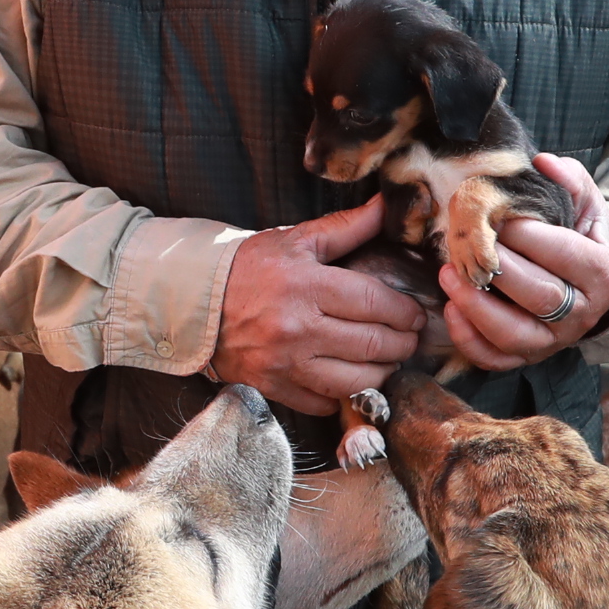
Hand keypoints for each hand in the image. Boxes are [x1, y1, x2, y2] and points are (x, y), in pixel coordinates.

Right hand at [212, 197, 428, 416]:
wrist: (193, 301)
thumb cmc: (248, 267)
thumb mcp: (297, 239)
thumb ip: (347, 226)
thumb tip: (388, 205)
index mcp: (307, 286)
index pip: (375, 303)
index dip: (405, 311)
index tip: (415, 314)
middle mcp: (298, 329)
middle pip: (373, 344)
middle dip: (402, 343)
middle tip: (410, 338)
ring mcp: (285, 363)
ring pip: (355, 380)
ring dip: (382, 372)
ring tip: (388, 360)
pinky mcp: (273, 387)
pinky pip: (323, 403)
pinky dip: (343, 394)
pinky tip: (350, 377)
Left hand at [439, 155, 608, 372]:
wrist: (591, 283)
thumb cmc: (582, 237)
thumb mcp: (586, 204)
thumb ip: (569, 179)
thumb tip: (543, 163)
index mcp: (602, 272)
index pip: (564, 254)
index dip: (528, 235)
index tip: (497, 217)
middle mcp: (583, 313)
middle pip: (538, 296)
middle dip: (497, 269)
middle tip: (465, 244)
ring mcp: (556, 340)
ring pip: (515, 334)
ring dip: (477, 308)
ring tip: (448, 275)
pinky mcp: (530, 357)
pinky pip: (497, 359)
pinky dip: (470, 340)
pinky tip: (451, 309)